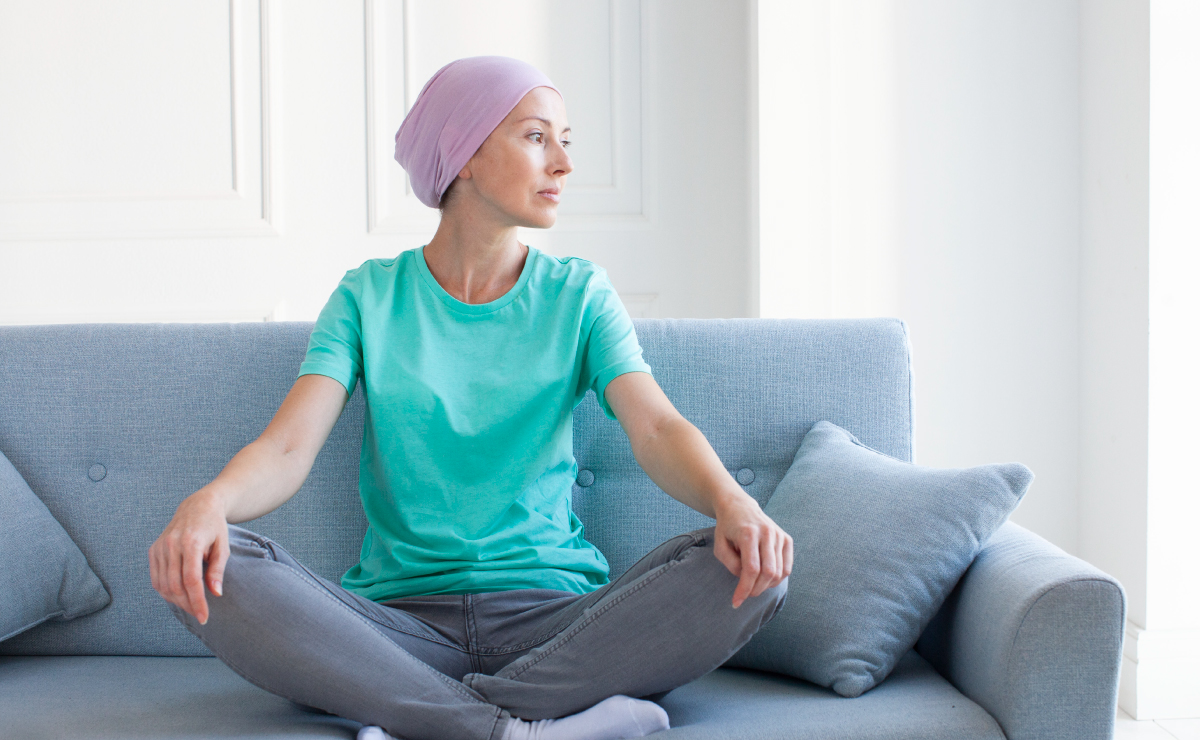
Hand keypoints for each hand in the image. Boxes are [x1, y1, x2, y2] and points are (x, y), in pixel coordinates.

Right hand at [148, 489, 229, 624]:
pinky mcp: (153, 550)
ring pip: (163, 585)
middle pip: (175, 586)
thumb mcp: (223, 546)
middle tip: (200, 614)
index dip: (197, 602)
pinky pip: (156, 579)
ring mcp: (160, 547)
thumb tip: (215, 593)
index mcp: (191, 542)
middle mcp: (171, 544)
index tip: (205, 617)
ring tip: (192, 606)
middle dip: (188, 605)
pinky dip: (166, 592)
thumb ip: (217, 570)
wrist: (198, 507)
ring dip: (177, 601)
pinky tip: (179, 596)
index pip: (191, 580)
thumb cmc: (215, 527)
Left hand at [712, 493, 792, 608]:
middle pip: (768, 573)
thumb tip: (745, 579)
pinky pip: (786, 567)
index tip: (736, 602)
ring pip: (779, 572)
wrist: (739, 507)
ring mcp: (779, 535)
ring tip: (753, 584)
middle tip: (745, 594)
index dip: (744, 589)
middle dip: (756, 590)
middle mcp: (767, 533)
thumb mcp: (719, 545)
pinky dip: (777, 578)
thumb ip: (730, 564)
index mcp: (748, 533)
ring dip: (766, 586)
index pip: (751, 569)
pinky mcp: (786, 539)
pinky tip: (765, 578)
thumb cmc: (727, 528)